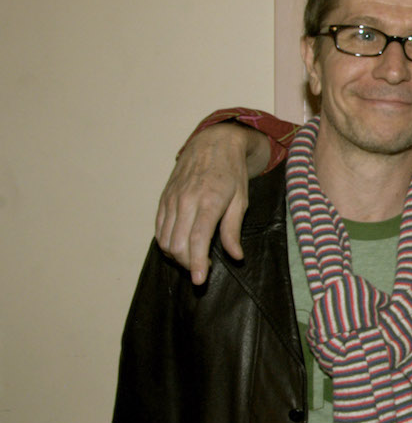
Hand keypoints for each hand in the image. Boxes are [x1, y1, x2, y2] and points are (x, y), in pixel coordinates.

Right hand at [154, 123, 265, 283]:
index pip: (197, 240)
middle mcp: (185, 201)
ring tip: (192, 258)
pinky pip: (159, 228)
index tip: (199, 280)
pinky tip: (179, 246)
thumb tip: (236, 257)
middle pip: (177, 244)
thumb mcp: (241, 200)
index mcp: (209, 201)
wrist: (213, 142)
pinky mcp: (163, 199)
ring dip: (175, 255)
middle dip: (187, 263)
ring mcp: (171, 199)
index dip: (197, 263)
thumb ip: (233, 230)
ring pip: (164, 239)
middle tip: (202, 268)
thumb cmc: (232, 172)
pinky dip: (166, 242)